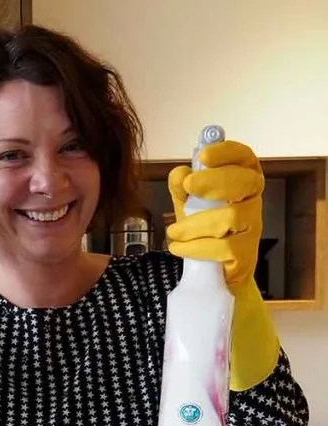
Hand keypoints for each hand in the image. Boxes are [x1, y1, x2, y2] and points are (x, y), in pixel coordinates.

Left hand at [166, 141, 263, 286]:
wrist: (214, 273)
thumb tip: (179, 173)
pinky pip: (225, 247)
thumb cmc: (205, 230)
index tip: (204, 155)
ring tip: (174, 231)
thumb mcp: (189, 204)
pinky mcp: (246, 254)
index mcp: (241, 181)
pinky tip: (179, 247)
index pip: (244, 158)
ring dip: (196, 223)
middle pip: (245, 182)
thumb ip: (182, 187)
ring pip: (231, 217)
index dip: (227, 153)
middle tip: (188, 185)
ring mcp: (252, 228)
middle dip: (215, 180)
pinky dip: (196, 247)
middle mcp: (252, 201)